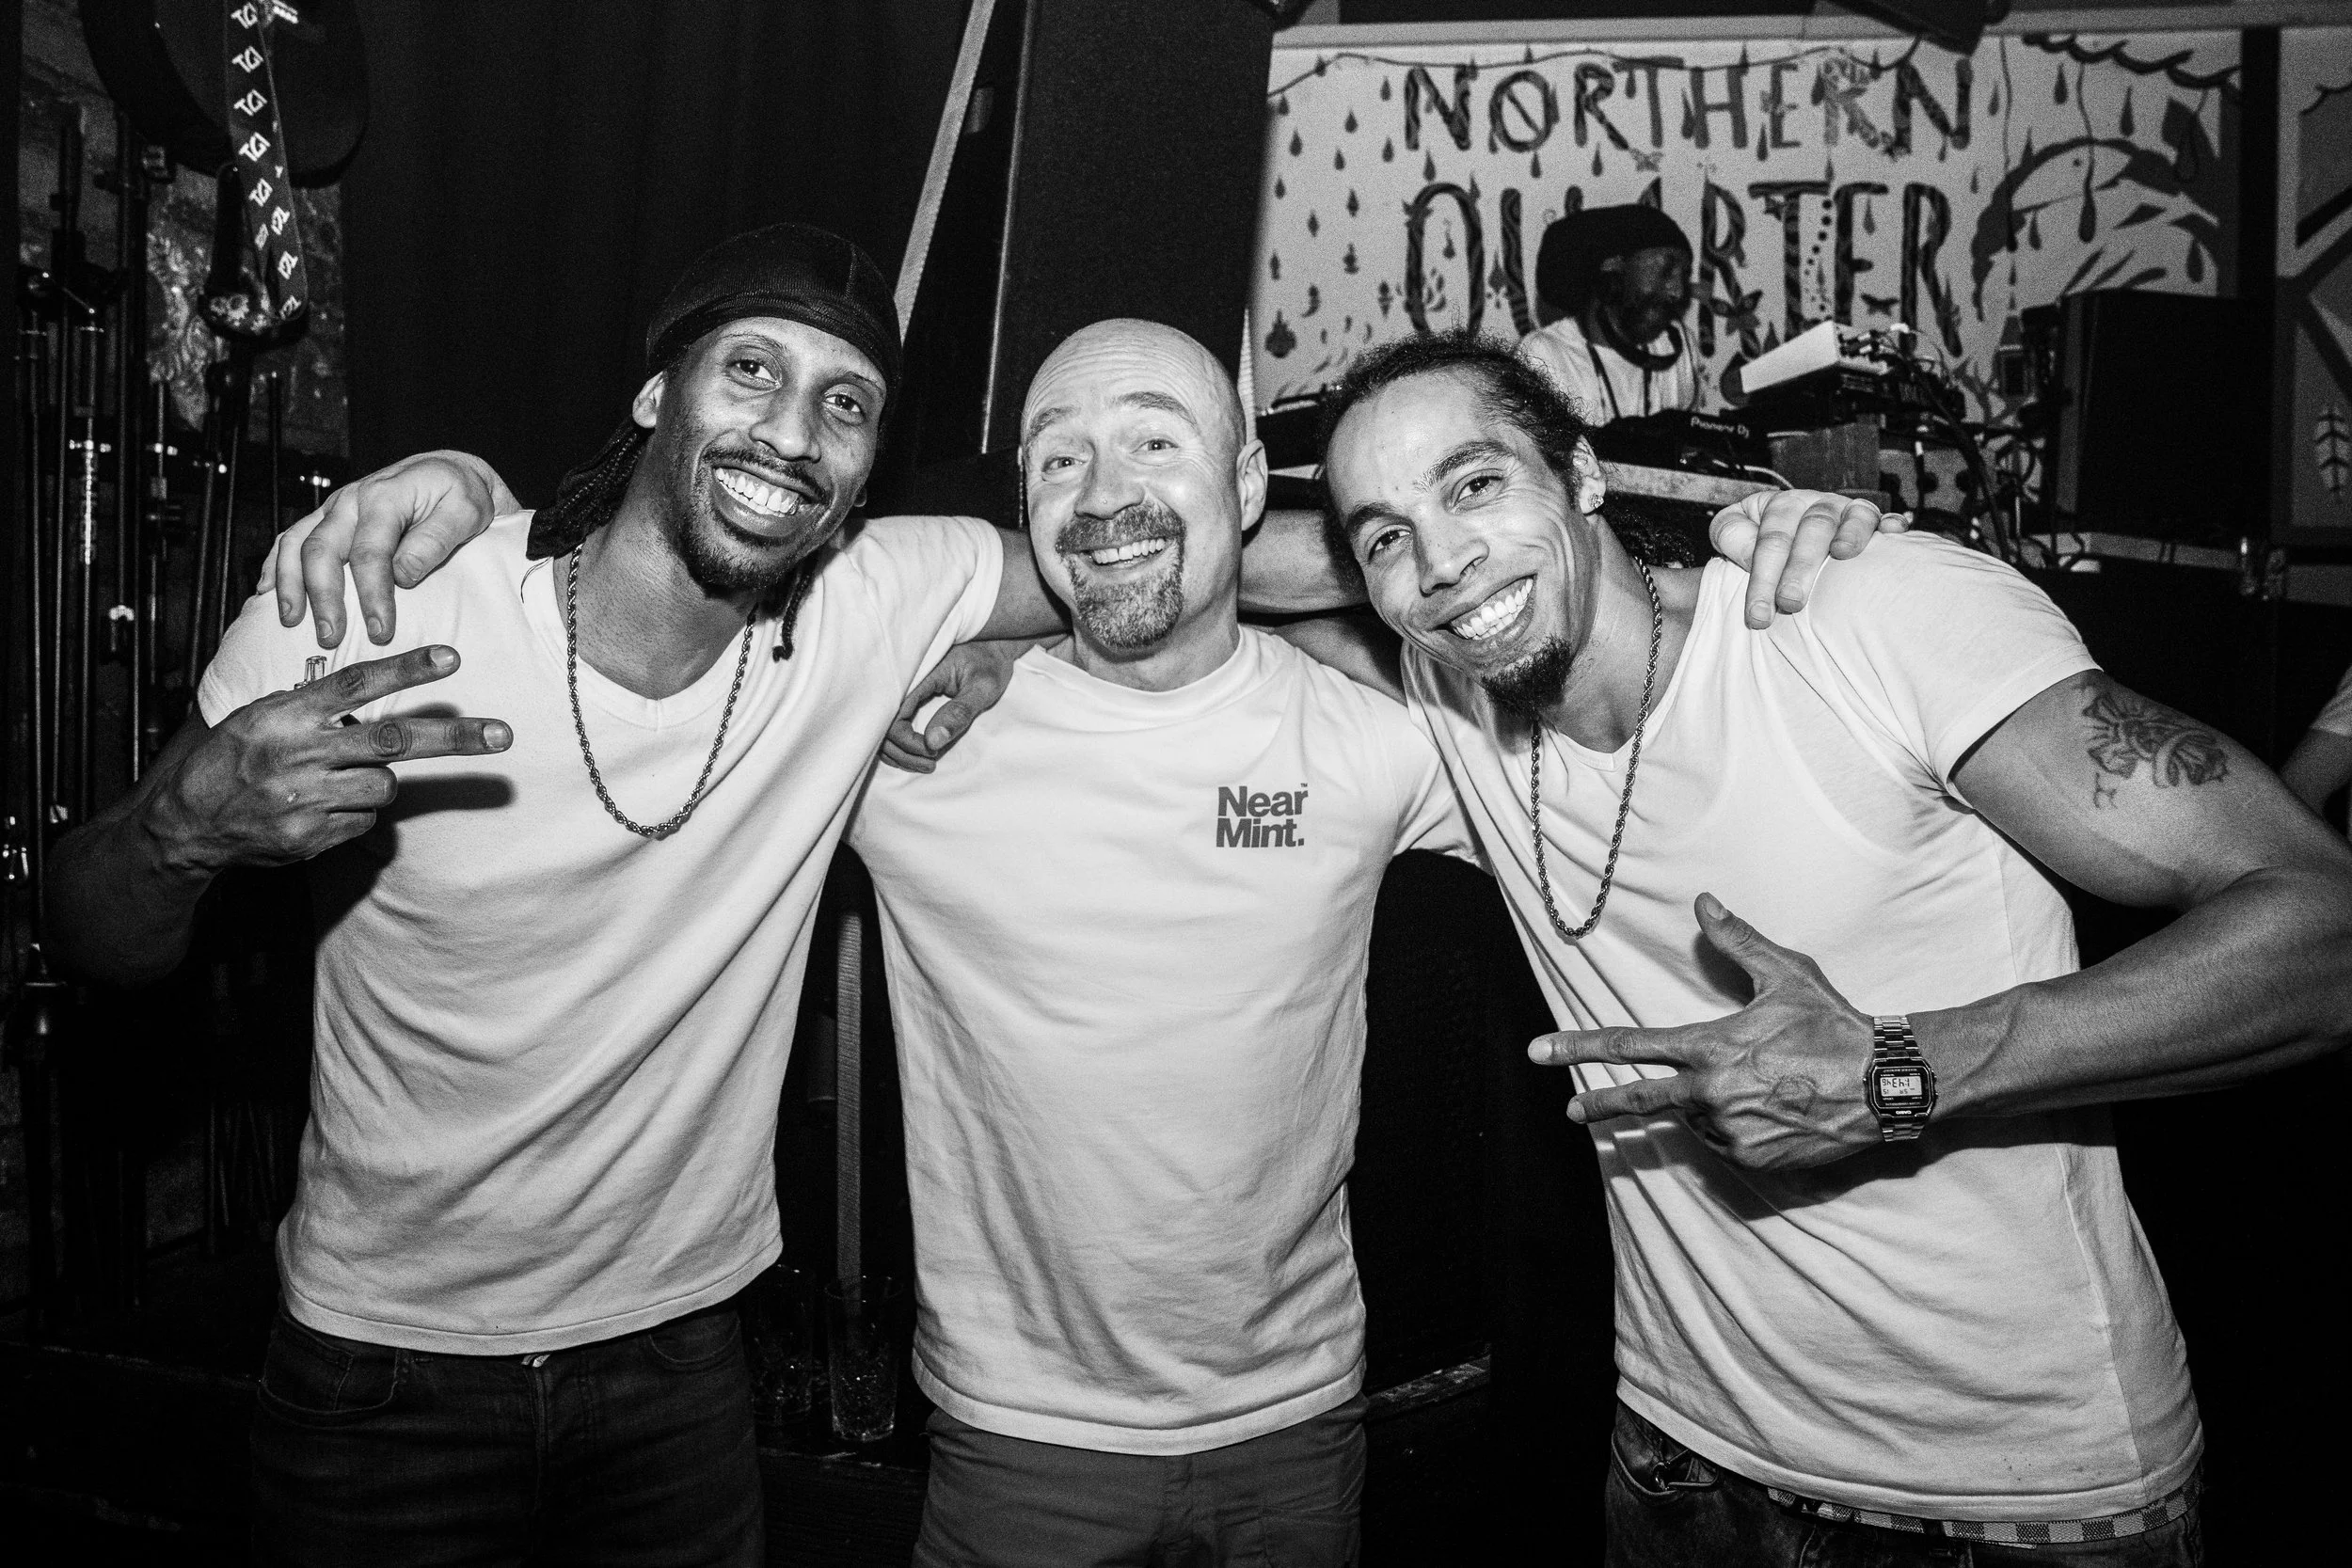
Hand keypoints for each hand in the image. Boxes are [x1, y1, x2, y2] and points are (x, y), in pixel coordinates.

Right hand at [150, 647, 511, 871]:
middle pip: (394, 740)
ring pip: (384, 786)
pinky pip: (365, 821)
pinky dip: (355, 813)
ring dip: (378, 782)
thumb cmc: (232, 757)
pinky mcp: (311, 837)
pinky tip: (320, 809)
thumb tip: (379, 693)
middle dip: (454, 737)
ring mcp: (307, 798)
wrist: (185, 822)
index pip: (356, 683)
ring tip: (337, 780)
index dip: (407, 669)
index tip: (451, 657)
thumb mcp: (262, 715)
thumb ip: (315, 707)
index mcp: (288, 714)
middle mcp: (301, 753)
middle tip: (502, 735)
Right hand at [272, 451, 516, 647]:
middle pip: (322, 549)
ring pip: (296, 543)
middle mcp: (352, 499)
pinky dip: (274, 564)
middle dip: (323, 598)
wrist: (447, 472)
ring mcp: (335, 508)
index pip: (370, 553)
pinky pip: (291, 537)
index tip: (380, 631)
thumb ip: (435, 540)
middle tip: (331, 638)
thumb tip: (402, 575)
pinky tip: (267, 592)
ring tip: (291, 621)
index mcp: (385, 497)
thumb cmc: (459, 495)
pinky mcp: (328, 517)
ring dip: (290, 584)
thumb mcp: (466, 511)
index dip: (373, 595)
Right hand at [880, 640, 1027, 772]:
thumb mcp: (982, 687)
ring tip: (927, 763)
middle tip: (930, 764)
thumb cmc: (990, 663)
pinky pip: (893, 724)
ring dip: (900, 752)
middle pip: (883, 726)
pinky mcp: (909, 697)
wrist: (993, 645)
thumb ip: (959, 713)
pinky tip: (920, 754)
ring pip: (884, 729)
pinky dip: (901, 745)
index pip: (894, 717)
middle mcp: (905, 683)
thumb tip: (932, 743)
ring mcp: (904, 691)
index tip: (932, 752)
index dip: (907, 742)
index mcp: (919, 676)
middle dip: (902, 752)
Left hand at [1527, 894, 1880, 1170]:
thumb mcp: (1786, 973)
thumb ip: (1737, 940)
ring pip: (1695, 1120)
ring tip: (1752, 1086)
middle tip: (1571, 1109)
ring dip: (1705, 1106)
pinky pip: (1728, 1144)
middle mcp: (1710, 1093)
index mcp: (1709, 1047)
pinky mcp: (1754, 1160)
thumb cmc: (1834, 1024)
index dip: (1578, 1048)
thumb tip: (1703, 902)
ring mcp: (1730, 1131)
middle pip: (1637, 1101)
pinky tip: (1768, 1110)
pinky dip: (1735, 1128)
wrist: (1886, 1084)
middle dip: (1598, 1105)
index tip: (1540, 1051)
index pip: (1628, 1046)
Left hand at [1708, 490, 1908, 630]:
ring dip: (1850, 534)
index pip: (1770, 541)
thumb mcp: (1732, 530)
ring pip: (1852, 517)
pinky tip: (1894, 532)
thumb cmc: (1756, 538)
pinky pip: (1885, 518)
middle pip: (1811, 530)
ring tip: (1843, 554)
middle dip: (1800, 568)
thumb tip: (1749, 554)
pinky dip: (1892, 523)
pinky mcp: (1873, 520)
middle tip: (1791, 603)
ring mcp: (1846, 510)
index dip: (1761, 578)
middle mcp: (1816, 504)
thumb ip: (1732, 536)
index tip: (1758, 616)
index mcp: (1780, 506)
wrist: (1786, 526)